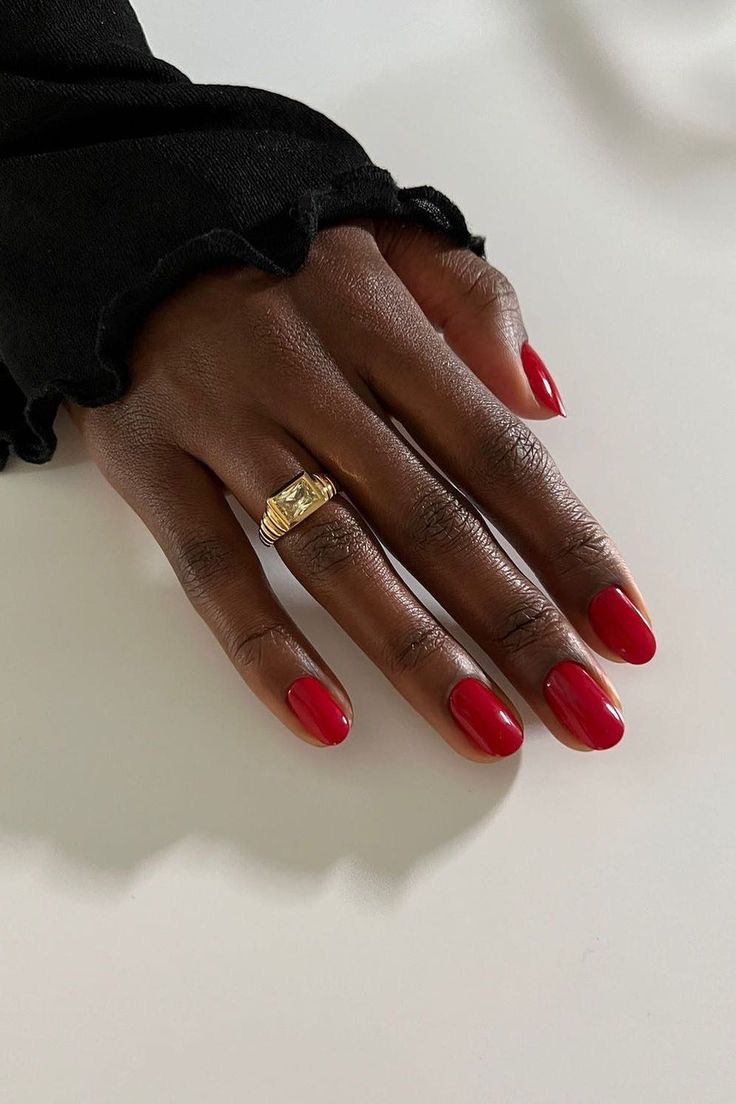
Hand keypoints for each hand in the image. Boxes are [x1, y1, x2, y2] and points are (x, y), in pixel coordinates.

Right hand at [70, 221, 654, 758]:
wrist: (118, 218)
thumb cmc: (272, 243)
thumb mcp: (388, 234)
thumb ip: (477, 306)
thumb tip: (544, 402)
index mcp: (381, 321)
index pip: (497, 450)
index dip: (568, 543)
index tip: (623, 627)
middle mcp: (311, 375)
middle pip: (431, 515)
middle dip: (515, 621)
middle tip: (580, 709)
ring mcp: (227, 423)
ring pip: (334, 551)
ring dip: (416, 650)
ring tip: (482, 728)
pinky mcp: (150, 461)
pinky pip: (209, 567)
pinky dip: (265, 646)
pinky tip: (324, 715)